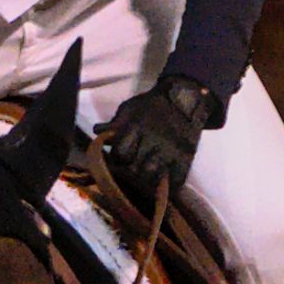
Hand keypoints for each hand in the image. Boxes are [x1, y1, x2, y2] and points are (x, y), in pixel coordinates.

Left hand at [103, 75, 216, 201]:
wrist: (184, 98)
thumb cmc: (151, 105)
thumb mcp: (130, 108)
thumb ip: (114, 122)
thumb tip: (97, 131)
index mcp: (137, 127)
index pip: (121, 153)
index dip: (118, 158)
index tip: (120, 158)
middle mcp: (153, 140)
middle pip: (135, 168)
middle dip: (131, 171)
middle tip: (132, 170)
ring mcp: (171, 150)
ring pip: (153, 177)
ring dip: (147, 180)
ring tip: (146, 177)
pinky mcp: (186, 157)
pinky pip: (176, 180)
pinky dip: (169, 186)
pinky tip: (164, 183)